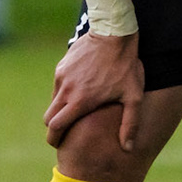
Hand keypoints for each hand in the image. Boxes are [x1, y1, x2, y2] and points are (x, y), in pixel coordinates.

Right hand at [43, 31, 144, 150]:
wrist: (113, 33)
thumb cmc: (126, 66)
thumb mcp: (133, 97)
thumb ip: (130, 124)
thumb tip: (128, 148)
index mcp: (80, 101)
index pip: (56, 127)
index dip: (55, 139)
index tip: (60, 144)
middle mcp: (66, 90)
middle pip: (48, 118)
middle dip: (53, 129)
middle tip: (63, 133)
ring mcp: (61, 76)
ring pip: (53, 101)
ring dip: (60, 109)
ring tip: (76, 110)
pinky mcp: (61, 66)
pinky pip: (58, 85)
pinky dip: (64, 92)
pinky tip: (81, 88)